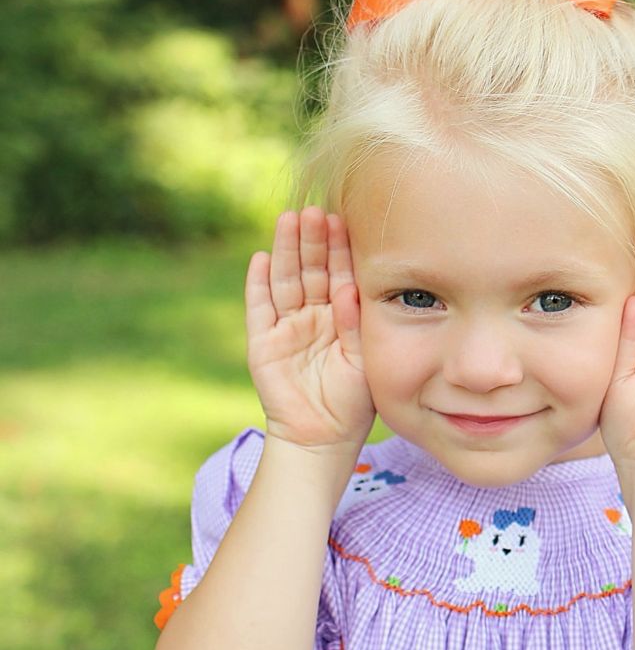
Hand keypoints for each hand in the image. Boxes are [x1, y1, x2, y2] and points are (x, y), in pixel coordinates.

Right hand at [245, 206, 375, 450]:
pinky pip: (259, 308)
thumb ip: (356, 323)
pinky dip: (258, 284)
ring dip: (286, 251)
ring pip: (285, 281)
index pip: (339, 274)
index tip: (343, 219)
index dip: (339, 248)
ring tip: (289, 220)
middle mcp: (312, 316)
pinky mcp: (263, 343)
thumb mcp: (362, 358)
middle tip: (315, 210)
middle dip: (313, 241)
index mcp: (339, 317)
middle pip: (310, 270)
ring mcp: (286, 328)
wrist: (323, 438)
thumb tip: (349, 287)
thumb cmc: (353, 401)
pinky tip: (260, 258)